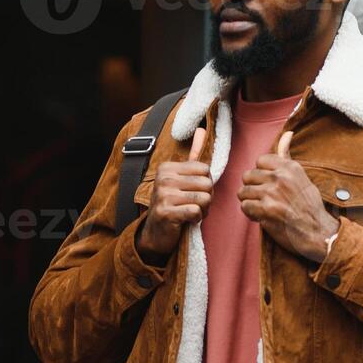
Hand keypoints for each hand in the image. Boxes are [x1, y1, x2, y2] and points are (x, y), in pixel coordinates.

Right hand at [135, 125, 212, 262]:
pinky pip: (196, 212)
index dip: (206, 184)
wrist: (155, 233)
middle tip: (193, 205)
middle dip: (206, 199)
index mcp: (168, 167)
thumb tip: (203, 129)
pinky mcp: (166, 212)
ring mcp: (163, 195)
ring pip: (205, 198)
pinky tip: (186, 221)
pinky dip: (196, 219)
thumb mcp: (181, 178)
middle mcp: (163, 178)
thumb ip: (193, 155)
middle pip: (207, 184)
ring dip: (203, 210)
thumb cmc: (172, 204)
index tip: (193, 193)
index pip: (205, 170)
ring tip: (191, 213)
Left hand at [238, 131, 340, 261]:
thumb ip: (287, 157)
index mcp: (289, 167)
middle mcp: (280, 177)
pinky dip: (251, 214)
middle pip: (248, 176)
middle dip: (252, 188)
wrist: (318, 232)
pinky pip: (245, 207)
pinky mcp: (266, 210)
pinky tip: (263, 216)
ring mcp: (272, 193)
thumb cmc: (310, 206)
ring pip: (243, 192)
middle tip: (264, 198)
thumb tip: (287, 133)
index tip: (269, 185)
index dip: (261, 175)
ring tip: (263, 208)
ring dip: (250, 202)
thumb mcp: (302, 177)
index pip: (260, 161)